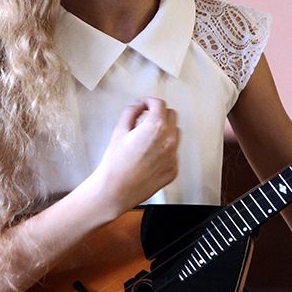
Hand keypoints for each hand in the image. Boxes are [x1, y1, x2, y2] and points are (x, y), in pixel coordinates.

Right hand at [94, 97, 179, 214]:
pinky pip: (174, 152)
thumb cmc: (116, 165)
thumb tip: (138, 106)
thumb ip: (131, 112)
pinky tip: (150, 155)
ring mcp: (173, 156)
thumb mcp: (119, 131)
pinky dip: (165, 149)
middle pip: (172, 116)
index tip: (145, 104)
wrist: (116, 190)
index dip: (149, 101)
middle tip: (147, 117)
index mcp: (155, 128)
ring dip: (165, 130)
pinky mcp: (173, 169)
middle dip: (159, 114)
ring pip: (176, 134)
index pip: (160, 104)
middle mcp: (168, 141)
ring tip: (148, 138)